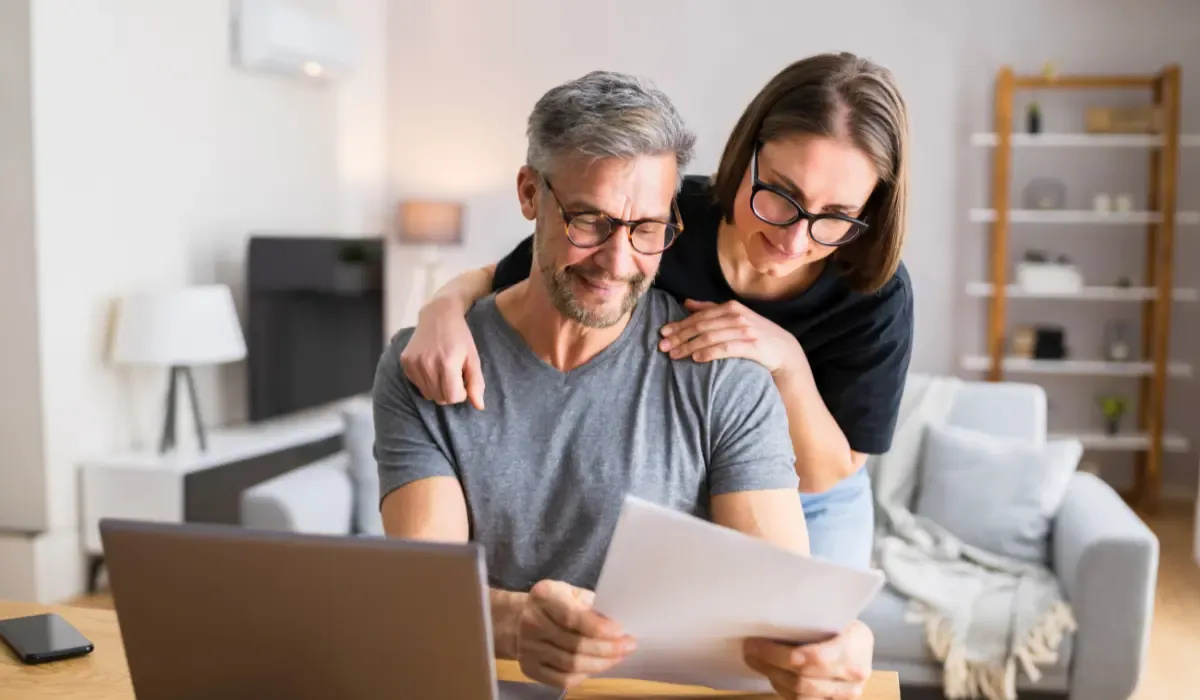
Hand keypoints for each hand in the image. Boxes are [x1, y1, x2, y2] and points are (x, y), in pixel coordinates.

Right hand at [399, 297, 485, 408]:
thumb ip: (476, 383)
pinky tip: (432, 366)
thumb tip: (479, 406)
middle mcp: (428, 364)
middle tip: (454, 375)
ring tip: (444, 371)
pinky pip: (418, 385)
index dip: (461, 393)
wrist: (438, 314)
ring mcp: (414, 363)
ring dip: (438, 388)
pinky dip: (427, 381)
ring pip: (428, 394)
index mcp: (447, 363)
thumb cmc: (460, 337)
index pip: (453, 397)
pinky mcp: (405, 362)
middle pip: (440, 398)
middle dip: (450, 392)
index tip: (463, 381)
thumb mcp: (473, 358)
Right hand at [516, 580, 636, 688]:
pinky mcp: (529, 668)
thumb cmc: (555, 602)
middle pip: (574, 644)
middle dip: (607, 648)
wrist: (520, 618)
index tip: (620, 631)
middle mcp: (531, 622)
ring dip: (600, 663)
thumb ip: (590, 605)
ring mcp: (527, 648)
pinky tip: (597, 667)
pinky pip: (561, 679)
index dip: (598, 628)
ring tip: (618, 657)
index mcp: (543, 595)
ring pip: (571, 664)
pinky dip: (584, 676)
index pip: (572, 617)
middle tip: (628, 646)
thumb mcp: (571, 592)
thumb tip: (616, 624)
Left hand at [658, 299, 803, 376]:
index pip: (699, 316)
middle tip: (663, 347)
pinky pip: (725, 349)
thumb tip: (686, 302)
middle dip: (679, 336)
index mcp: (730, 307)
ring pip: (709, 337)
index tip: (663, 333)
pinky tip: (696, 358)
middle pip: (701, 326)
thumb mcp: (734, 317)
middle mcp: (736, 316)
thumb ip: (710, 309)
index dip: (679, 324)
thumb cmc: (755, 333)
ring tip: (674, 355)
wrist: (784, 350)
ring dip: (689, 347)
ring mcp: (744, 331)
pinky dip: (708, 353)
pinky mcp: (751, 346)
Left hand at [742, 619, 873, 699]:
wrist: (861, 640)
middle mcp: (855, 673)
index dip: (776, 654)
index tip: (754, 643)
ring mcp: (848, 693)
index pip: (813, 658)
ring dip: (774, 680)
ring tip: (759, 663)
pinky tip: (775, 676)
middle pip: (803, 681)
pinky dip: (785, 691)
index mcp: (856, 643)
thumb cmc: (841, 621)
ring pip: (802, 697)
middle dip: (769, 666)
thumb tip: (767, 619)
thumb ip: (808, 618)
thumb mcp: (832, 611)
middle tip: (750, 651)